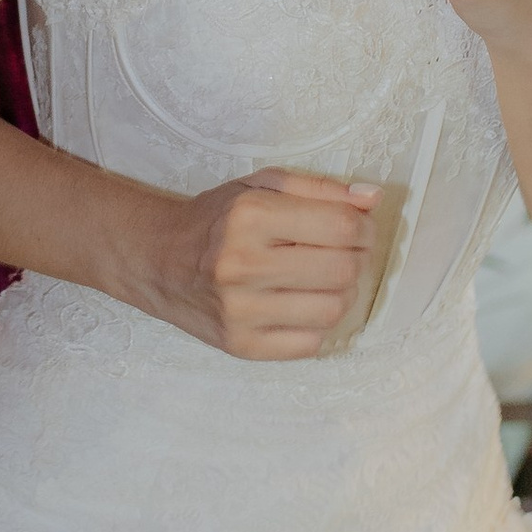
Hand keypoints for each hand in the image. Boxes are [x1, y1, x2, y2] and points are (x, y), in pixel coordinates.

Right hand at [124, 164, 377, 360]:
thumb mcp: (260, 186)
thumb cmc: (216, 220)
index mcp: (249, 216)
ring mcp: (240, 311)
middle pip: (343, 269)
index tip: (357, 227)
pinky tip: (301, 305)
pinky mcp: (242, 346)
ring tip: (321, 279)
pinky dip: (317, 323)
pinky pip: (312, 343)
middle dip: (357, 258)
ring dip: (341, 293)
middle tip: (343, 253)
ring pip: (334, 309)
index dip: (364, 226)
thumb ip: (320, 188)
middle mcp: (242, 265)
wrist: (158, 262)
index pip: (343, 226)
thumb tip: (373, 198)